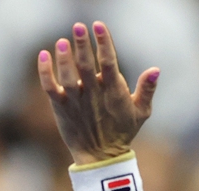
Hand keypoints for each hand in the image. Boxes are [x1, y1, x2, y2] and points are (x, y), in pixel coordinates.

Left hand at [37, 21, 158, 163]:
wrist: (100, 158)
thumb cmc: (122, 131)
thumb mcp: (141, 112)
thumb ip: (147, 89)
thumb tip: (156, 69)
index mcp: (113, 92)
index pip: (109, 62)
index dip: (104, 43)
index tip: (99, 25)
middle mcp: (93, 95)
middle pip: (86, 66)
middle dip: (82, 45)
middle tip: (78, 26)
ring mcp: (75, 102)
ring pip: (67, 77)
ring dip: (64, 59)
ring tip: (61, 42)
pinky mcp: (60, 108)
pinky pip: (50, 88)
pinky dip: (45, 72)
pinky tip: (43, 55)